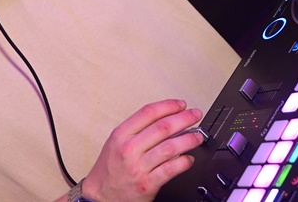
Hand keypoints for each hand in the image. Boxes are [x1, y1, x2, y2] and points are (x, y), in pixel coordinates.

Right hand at [81, 99, 203, 201]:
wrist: (100, 195)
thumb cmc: (110, 168)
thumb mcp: (116, 142)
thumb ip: (137, 130)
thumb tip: (166, 119)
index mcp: (121, 134)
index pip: (148, 113)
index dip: (168, 106)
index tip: (181, 105)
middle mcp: (129, 149)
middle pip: (162, 127)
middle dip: (184, 119)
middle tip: (195, 115)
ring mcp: (138, 167)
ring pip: (169, 147)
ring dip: (188, 139)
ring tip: (198, 136)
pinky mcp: (147, 184)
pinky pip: (170, 170)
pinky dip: (184, 163)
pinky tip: (189, 159)